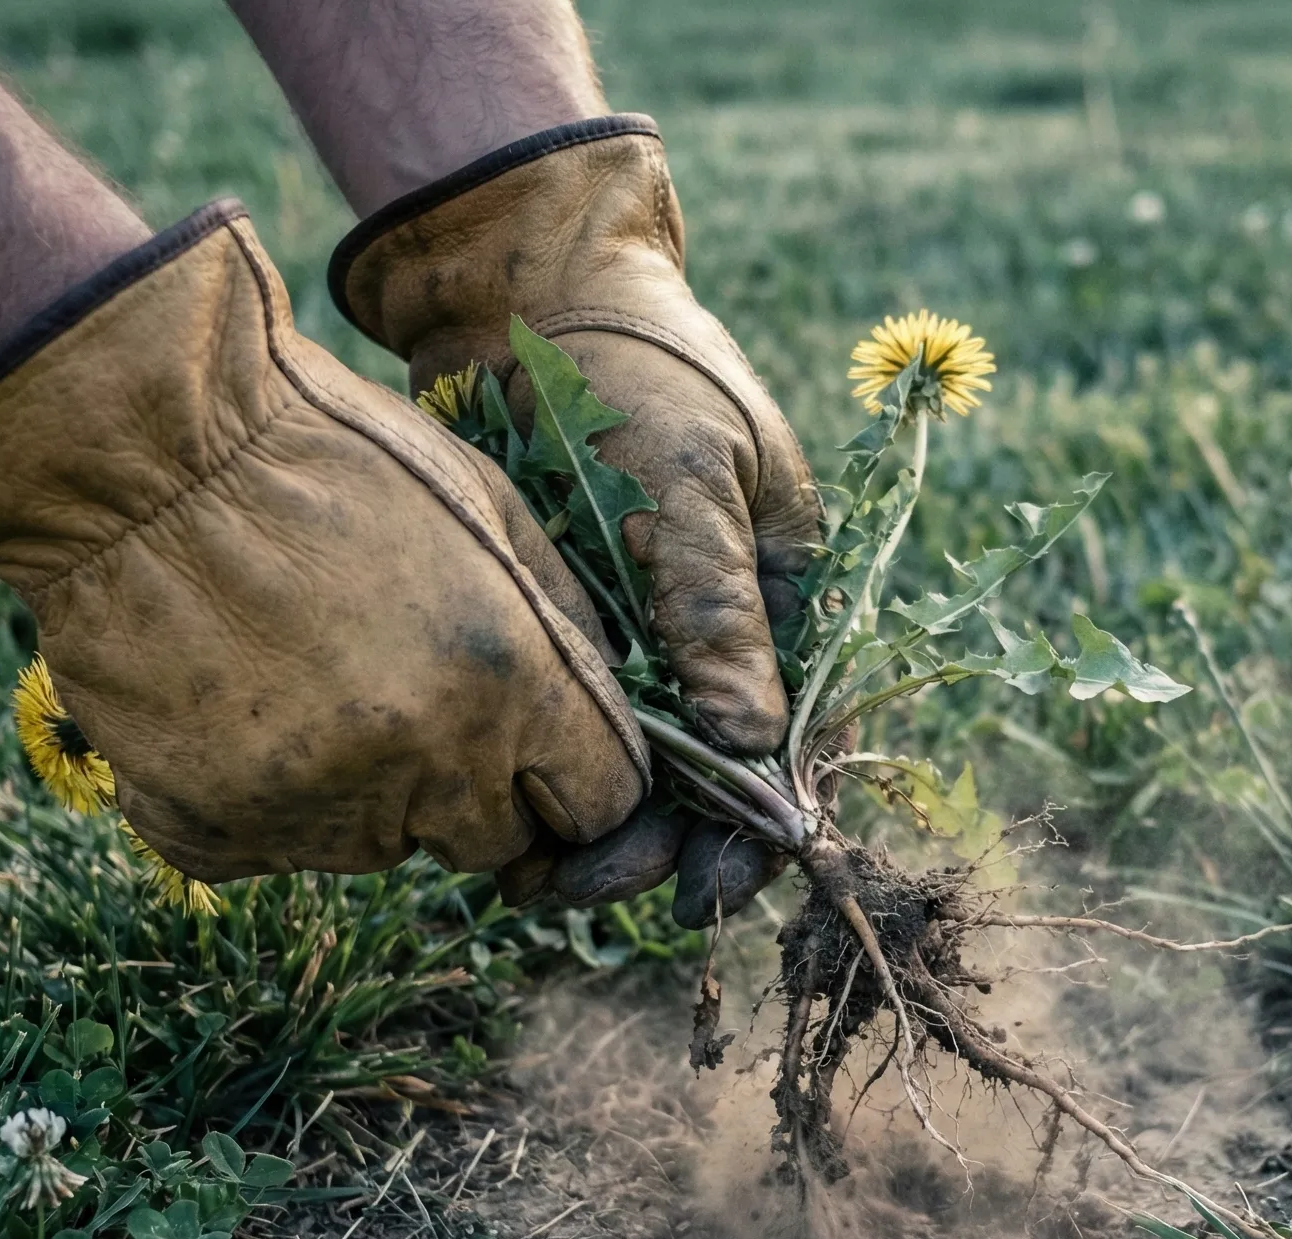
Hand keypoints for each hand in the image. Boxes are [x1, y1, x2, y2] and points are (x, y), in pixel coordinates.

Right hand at [0, 203, 646, 882]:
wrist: (137, 451)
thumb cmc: (330, 456)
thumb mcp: (492, 512)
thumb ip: (566, 635)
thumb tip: (606, 724)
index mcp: (510, 686)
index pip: (603, 806)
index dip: (578, 778)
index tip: (544, 748)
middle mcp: (421, 768)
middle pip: (495, 844)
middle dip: (476, 788)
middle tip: (408, 686)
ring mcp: (311, 810)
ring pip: (382, 844)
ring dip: (368, 787)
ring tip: (306, 666)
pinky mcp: (210, 829)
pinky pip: (272, 847)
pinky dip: (264, 795)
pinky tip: (239, 699)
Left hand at [331, 115, 817, 921]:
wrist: (526, 291)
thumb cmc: (634, 365)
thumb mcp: (691, 477)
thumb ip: (719, 609)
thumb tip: (751, 747)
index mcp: (787, 603)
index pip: (792, 749)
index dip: (755, 834)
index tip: (703, 894)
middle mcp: (719, 639)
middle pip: (709, 783)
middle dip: (659, 850)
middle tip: (585, 889)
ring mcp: (642, 640)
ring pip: (634, 772)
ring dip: (594, 833)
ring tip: (531, 881)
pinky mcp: (570, 635)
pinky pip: (569, 729)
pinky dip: (541, 779)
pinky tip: (498, 822)